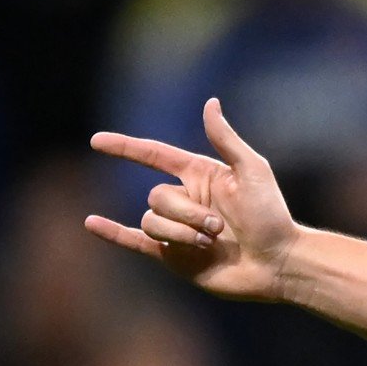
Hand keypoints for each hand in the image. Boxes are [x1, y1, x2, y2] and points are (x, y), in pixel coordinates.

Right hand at [84, 98, 301, 301]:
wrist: (275, 262)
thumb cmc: (271, 215)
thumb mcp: (252, 170)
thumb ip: (225, 139)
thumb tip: (210, 103)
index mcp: (200, 175)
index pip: (153, 155)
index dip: (125, 147)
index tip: (96, 140)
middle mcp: (185, 199)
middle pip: (156, 197)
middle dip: (186, 213)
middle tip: (218, 228)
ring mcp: (176, 227)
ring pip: (151, 222)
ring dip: (180, 234)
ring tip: (211, 244)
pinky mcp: (172, 255)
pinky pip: (133, 240)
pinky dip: (112, 233)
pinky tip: (91, 223)